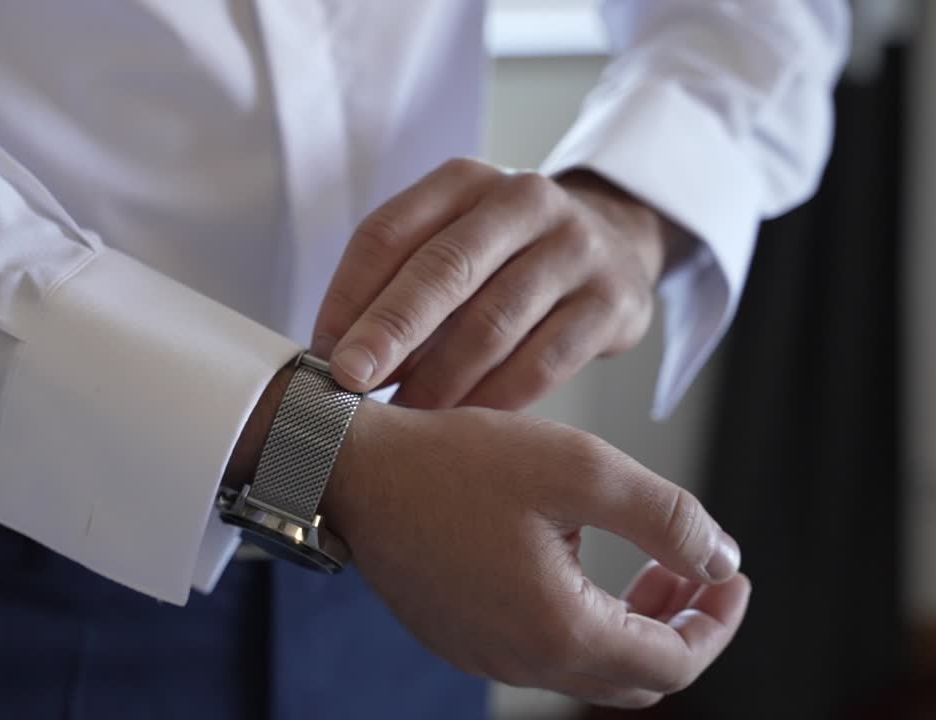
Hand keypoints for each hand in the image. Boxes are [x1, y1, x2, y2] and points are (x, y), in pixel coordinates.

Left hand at [312, 158, 675, 409]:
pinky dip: (498, 400)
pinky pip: (545, 361)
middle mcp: (522, 201)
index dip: (349, 295)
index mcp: (463, 181)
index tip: (323, 352)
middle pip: (444, 269)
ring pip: (494, 322)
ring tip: (406, 416)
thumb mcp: (450, 244)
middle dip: (390, 331)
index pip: (389, 231)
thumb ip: (395, 283)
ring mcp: (575, 248)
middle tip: (352, 381)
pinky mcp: (612, 300)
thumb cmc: (502, 257)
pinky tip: (466, 425)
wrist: (611, 246)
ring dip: (440, 380)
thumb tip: (335, 356)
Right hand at [320, 401, 747, 707]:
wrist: (354, 471)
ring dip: (630, 624)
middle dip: (680, 627)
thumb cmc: (457, 463)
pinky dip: (581, 621)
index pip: (675, 662)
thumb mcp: (580, 468)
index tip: (731, 575)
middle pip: (635, 678)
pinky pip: (542, 651)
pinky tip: (575, 560)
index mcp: (560, 629)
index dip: (718, 622)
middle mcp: (522, 661)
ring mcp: (486, 656)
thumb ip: (667, 517)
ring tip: (643, 563)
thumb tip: (721, 559)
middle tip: (692, 570)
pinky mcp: (461, 639)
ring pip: (588, 668)